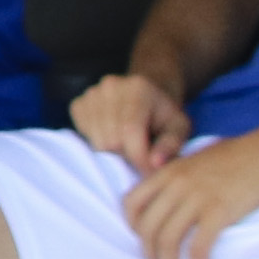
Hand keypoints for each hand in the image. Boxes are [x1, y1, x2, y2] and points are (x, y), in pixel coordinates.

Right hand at [63, 70, 190, 169]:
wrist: (147, 94)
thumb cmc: (164, 115)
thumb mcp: (179, 128)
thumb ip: (171, 145)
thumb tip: (155, 163)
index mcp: (138, 89)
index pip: (130, 131)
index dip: (139, 158)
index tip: (149, 171)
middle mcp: (110, 86)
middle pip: (111, 139)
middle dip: (127, 156)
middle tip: (140, 155)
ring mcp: (91, 94)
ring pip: (97, 142)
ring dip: (113, 153)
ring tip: (128, 145)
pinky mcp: (78, 104)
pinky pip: (84, 136)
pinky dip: (98, 143)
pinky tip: (112, 136)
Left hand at [117, 125, 258, 258]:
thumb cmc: (244, 154)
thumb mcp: (201, 158)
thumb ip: (181, 176)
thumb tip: (173, 199)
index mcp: (169, 170)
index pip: (131, 202)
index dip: (133, 226)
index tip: (146, 240)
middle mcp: (177, 184)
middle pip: (147, 227)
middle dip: (150, 253)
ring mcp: (196, 198)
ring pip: (168, 241)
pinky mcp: (219, 211)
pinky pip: (198, 247)